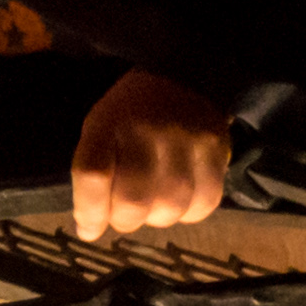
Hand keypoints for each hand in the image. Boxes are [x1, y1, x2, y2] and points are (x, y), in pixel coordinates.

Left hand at [70, 67, 235, 240]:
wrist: (183, 75)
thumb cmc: (131, 113)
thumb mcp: (100, 129)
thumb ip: (93, 174)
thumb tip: (91, 229)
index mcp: (108, 123)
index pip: (93, 175)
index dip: (89, 212)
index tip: (88, 228)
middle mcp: (147, 131)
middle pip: (134, 201)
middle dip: (124, 220)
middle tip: (125, 213)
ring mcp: (186, 140)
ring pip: (170, 207)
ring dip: (157, 218)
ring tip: (153, 203)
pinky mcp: (217, 150)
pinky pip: (203, 204)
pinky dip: (189, 213)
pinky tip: (180, 199)